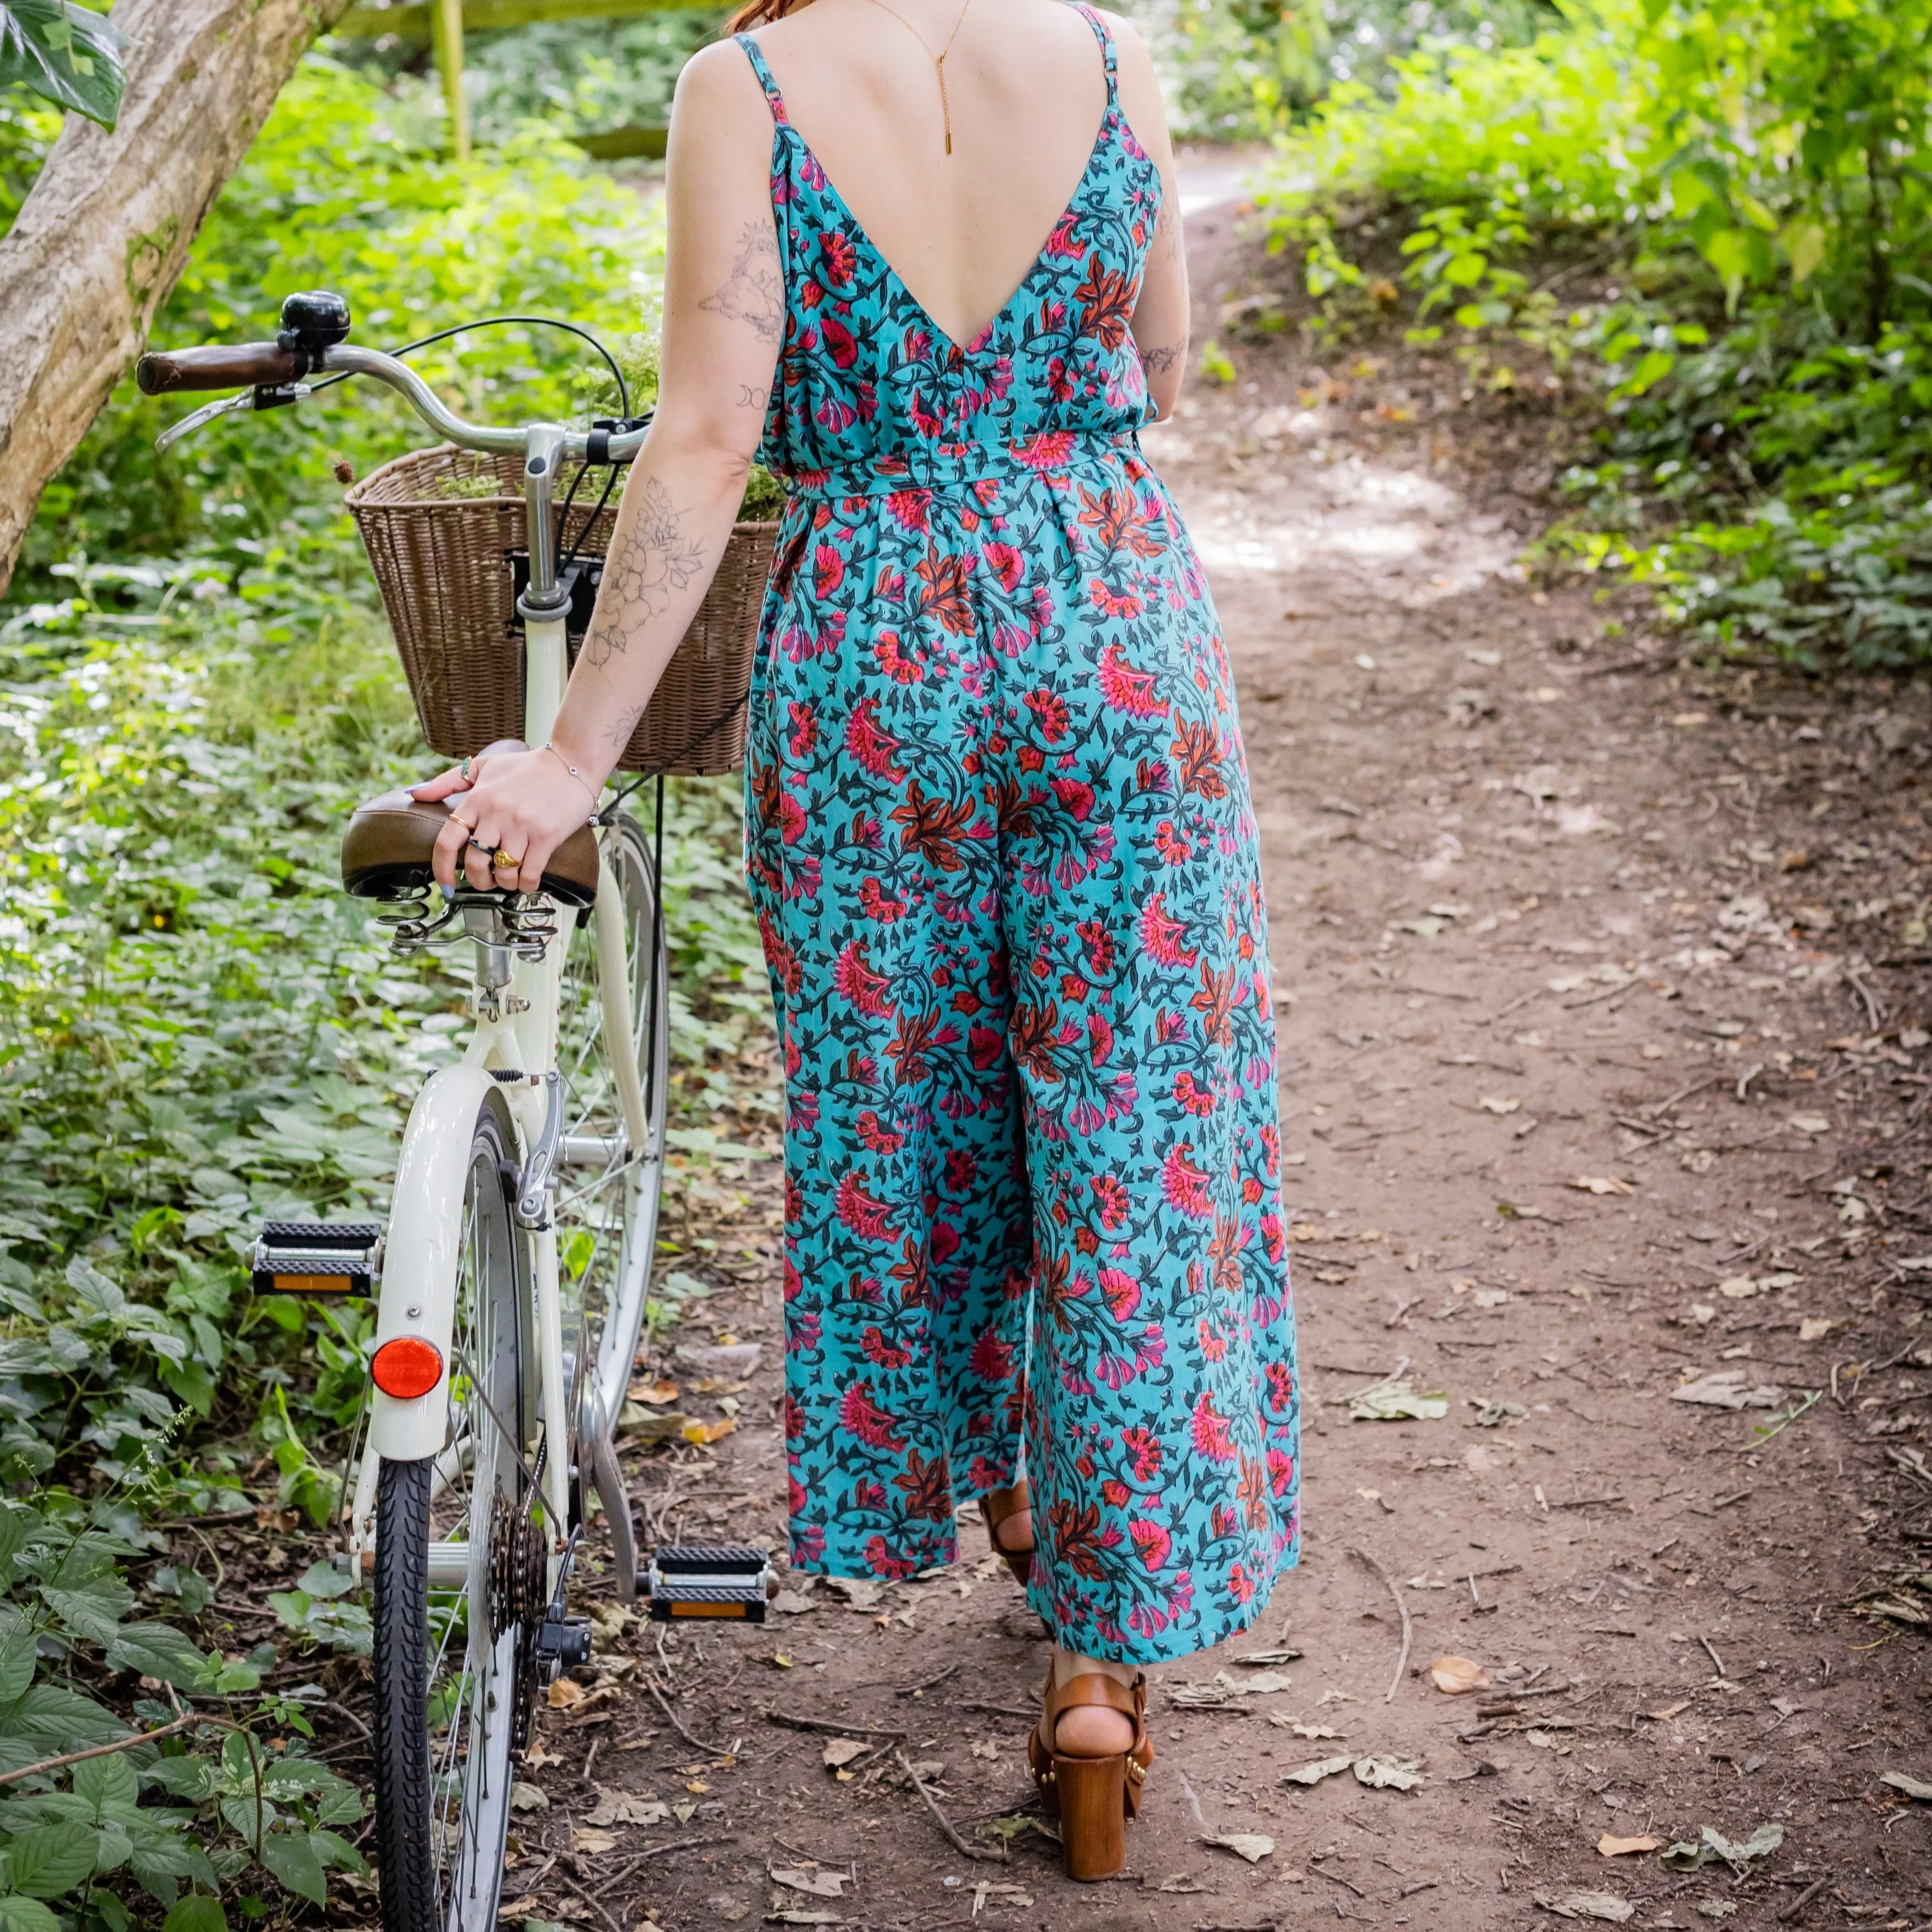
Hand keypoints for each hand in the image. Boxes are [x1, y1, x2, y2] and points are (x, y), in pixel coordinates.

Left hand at [410, 746, 595, 893]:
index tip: (445, 883)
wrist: (570, 763)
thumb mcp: (483, 766)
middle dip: (478, 880)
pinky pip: (530, 874)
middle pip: (475, 863)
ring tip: (509, 878)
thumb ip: (448, 781)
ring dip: (505, 883)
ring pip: (503, 872)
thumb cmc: (527, 768)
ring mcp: (522, 826)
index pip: (448, 840)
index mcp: (478, 799)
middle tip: (485, 881)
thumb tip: (415, 794)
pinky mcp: (546, 836)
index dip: (442, 868)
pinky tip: (527, 879)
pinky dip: (526, 884)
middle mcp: (497, 814)